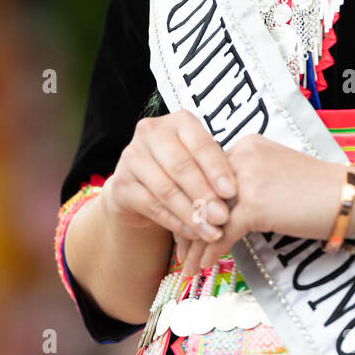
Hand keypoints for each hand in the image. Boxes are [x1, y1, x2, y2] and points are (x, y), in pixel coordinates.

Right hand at [102, 111, 237, 258]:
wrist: (139, 187)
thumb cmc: (178, 171)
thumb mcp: (198, 162)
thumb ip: (214, 172)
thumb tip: (235, 196)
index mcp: (178, 121)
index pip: (200, 144)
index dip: (217, 169)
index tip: (232, 192)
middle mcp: (151, 132)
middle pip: (181, 166)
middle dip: (204, 195)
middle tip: (222, 217)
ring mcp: (132, 156)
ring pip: (166, 189)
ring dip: (191, 214)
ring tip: (211, 231)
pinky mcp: (120, 183)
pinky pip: (151, 205)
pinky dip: (174, 222)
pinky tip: (192, 232)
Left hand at [173, 134, 347, 277]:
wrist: (349, 197)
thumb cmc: (318, 191)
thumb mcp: (276, 174)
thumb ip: (248, 182)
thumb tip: (221, 211)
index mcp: (246, 145)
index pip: (206, 175)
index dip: (192, 203)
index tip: (185, 225)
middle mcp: (242, 156)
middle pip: (201, 194)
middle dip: (187, 224)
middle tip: (179, 249)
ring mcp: (247, 179)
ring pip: (206, 215)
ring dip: (193, 243)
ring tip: (185, 265)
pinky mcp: (255, 205)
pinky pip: (221, 233)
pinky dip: (209, 252)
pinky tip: (202, 266)